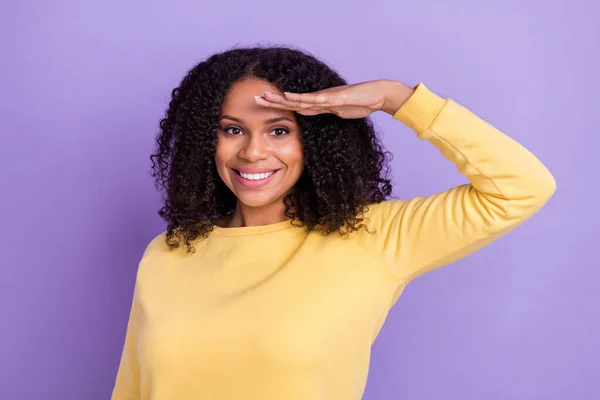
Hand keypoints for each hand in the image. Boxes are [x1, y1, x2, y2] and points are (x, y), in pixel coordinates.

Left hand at [253, 79, 413, 118]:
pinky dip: (301, 99)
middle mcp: (319, 98)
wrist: (377, 96)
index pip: (294, 104)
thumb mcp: (337, 111)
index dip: (278, 104)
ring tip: (266, 97)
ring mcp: (326, 97)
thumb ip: (322, 111)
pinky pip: (314, 100)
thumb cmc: (360, 103)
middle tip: (255, 98)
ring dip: (281, 99)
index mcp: (319, 103)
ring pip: (298, 98)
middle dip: (273, 100)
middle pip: (291, 100)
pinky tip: (289, 97)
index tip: (264, 104)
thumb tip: (306, 112)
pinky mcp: (334, 98)